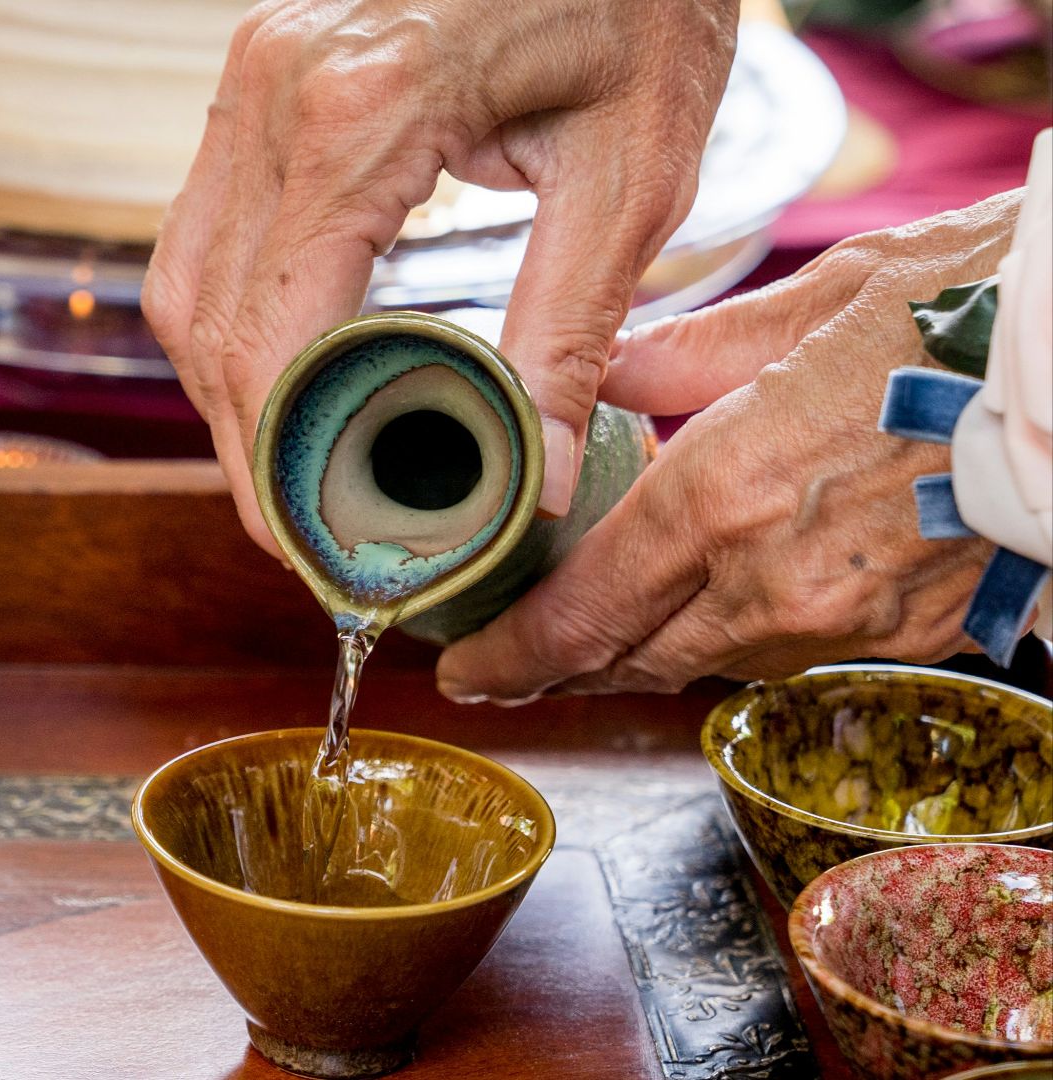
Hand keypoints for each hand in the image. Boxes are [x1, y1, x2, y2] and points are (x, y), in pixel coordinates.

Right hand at [142, 0, 737, 553]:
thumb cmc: (637, 5)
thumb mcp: (632, 172)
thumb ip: (568, 333)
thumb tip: (538, 481)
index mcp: (365, 110)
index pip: (271, 328)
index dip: (278, 458)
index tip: (316, 546)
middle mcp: (275, 87)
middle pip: (206, 318)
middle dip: (245, 445)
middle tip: (305, 534)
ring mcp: (251, 75)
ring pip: (183, 280)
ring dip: (226, 389)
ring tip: (293, 473)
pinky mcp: (255, 79)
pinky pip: (204, 231)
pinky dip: (231, 320)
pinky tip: (287, 376)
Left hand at [434, 191, 1025, 702]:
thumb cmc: (971, 306)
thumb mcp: (814, 299)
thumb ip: (687, 355)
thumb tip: (606, 373)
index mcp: (729, 494)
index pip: (584, 611)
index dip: (512, 655)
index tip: (465, 669)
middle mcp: (778, 579)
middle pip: (634, 657)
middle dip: (560, 669)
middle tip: (505, 668)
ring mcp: (851, 617)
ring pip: (712, 662)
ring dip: (646, 653)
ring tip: (593, 638)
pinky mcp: (913, 631)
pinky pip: (793, 652)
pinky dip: (738, 637)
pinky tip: (715, 609)